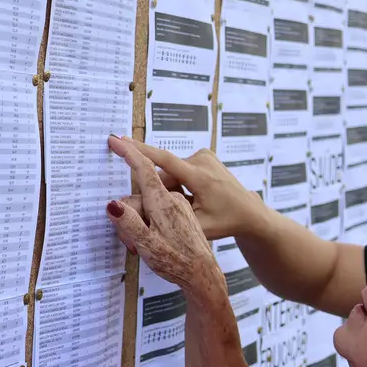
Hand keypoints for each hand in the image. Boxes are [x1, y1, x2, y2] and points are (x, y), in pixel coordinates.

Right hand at [113, 137, 266, 240]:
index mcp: (200, 177)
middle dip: (159, 192)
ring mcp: (204, 156)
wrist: (249, 212)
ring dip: (170, 189)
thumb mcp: (198, 227)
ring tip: (190, 205)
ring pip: (171, 173)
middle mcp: (202, 160)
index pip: (162, 160)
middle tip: (164, 213)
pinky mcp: (204, 155)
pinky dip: (179, 183)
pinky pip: (180, 169)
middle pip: (164, 174)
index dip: (137, 150)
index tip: (117, 139)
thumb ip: (168, 219)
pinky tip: (193, 196)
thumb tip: (138, 216)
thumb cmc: (226, 221)